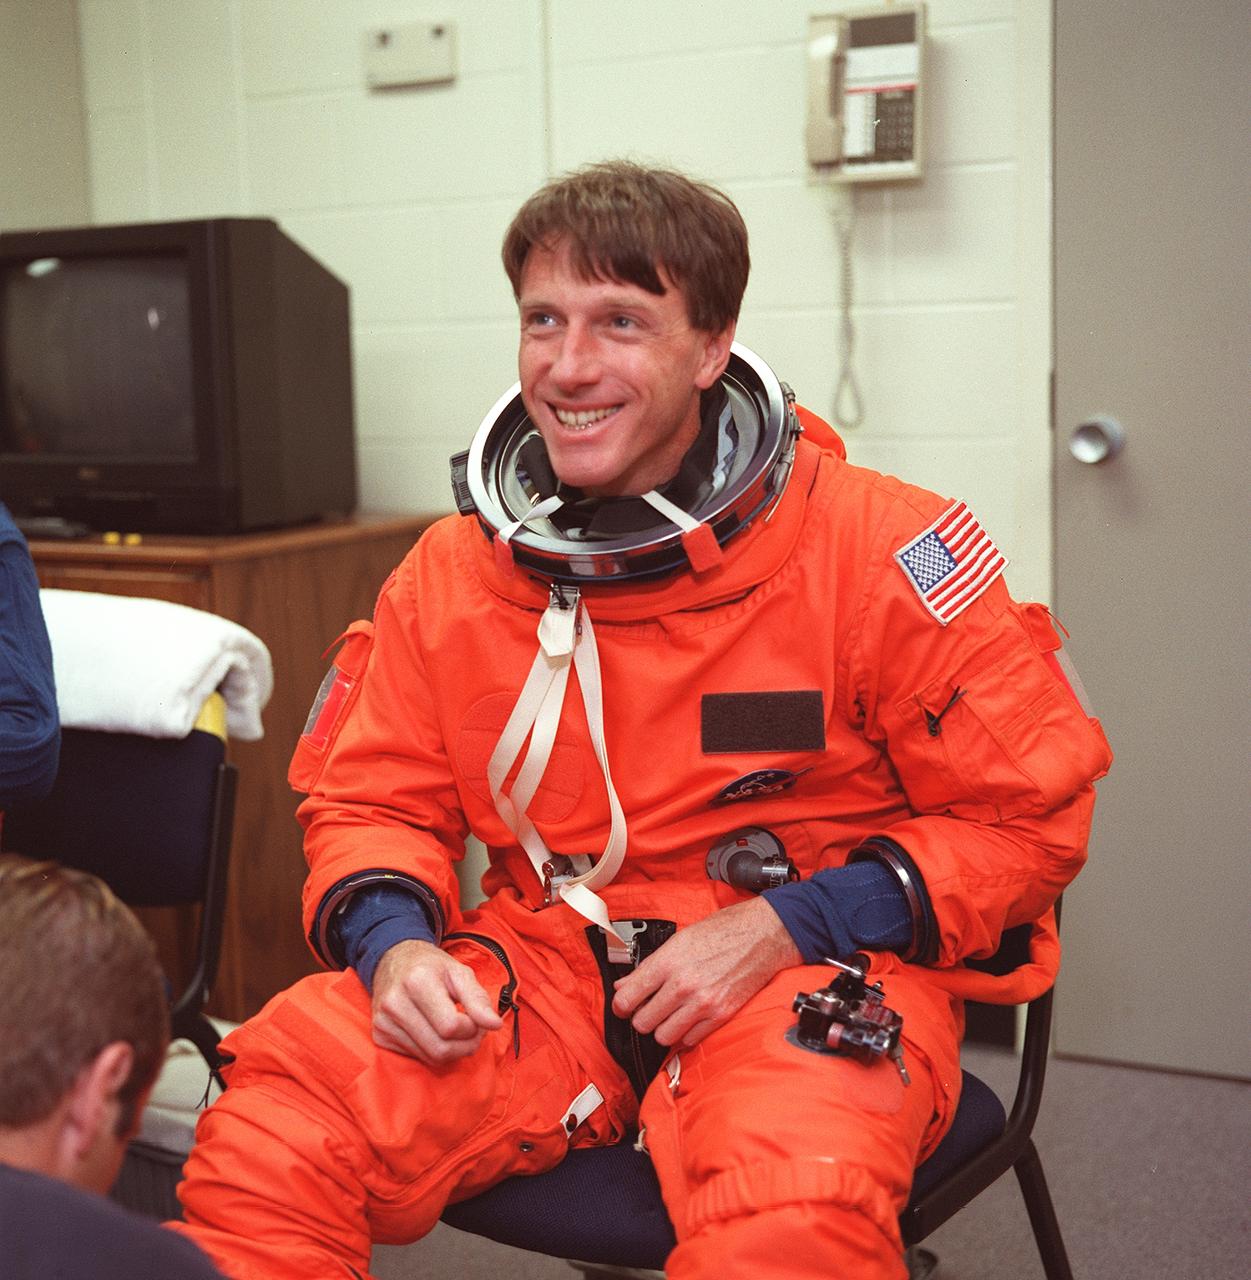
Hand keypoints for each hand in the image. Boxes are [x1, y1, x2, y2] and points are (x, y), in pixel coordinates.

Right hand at [370, 938, 502, 1064]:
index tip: (477, 1018)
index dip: (472, 1028)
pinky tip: (435, 1031)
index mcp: (417, 982)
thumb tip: (495, 1025)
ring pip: (430, 1057)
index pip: (451, 1026)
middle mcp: (395, 1003)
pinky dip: (433, 1050)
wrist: (393, 961)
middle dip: (465, 1045)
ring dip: (452, 1050)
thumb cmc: (431, 967)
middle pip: (440, 1048)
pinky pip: (417, 1057)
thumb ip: (479, 999)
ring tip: (457, 1031)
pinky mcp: (380, 1035)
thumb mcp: (459, 973)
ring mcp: (384, 1022)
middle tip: (473, 1031)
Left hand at [610, 896, 800, 1049]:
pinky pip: (690, 1039)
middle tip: (648, 1010)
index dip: (619, 1007)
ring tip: (669, 1016)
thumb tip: (625, 984)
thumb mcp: (679, 939)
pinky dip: (686, 1033)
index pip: (627, 997)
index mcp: (668, 961)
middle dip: (641, 1018)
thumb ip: (649, 965)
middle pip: (643, 1022)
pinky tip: (689, 1018)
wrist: (760, 935)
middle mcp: (683, 984)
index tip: (622, 1007)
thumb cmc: (722, 931)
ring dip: (663, 1029)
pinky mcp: (720, 1015)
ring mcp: (703, 1002)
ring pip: (664, 1036)